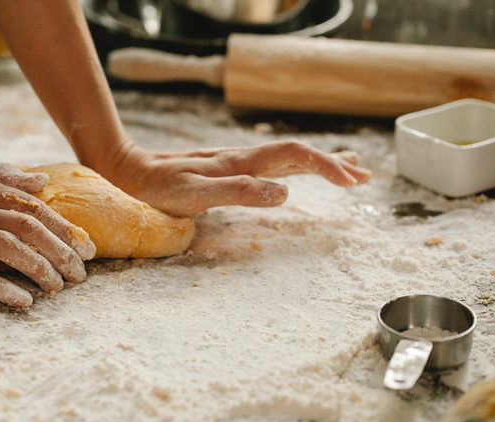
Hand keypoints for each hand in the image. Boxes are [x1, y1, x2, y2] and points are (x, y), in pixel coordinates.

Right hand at [0, 163, 95, 307]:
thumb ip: (1, 176)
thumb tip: (40, 181)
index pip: (34, 207)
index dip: (65, 228)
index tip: (87, 247)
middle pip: (29, 228)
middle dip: (62, 252)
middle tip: (81, 273)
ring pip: (9, 248)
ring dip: (39, 269)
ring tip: (59, 287)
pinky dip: (3, 287)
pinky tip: (24, 301)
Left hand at [98, 139, 369, 215]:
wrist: (130, 171)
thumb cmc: (158, 189)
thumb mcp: (196, 195)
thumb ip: (239, 192)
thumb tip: (286, 192)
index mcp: (242, 162)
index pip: (296, 156)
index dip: (327, 166)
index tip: (353, 183)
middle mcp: (243, 158)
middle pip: (298, 153)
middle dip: (333, 164)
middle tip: (364, 176)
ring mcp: (236, 162)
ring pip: (287, 157)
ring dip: (319, 163)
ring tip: (347, 170)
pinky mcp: (226, 169)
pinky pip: (270, 165)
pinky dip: (295, 167)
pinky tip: (295, 173)